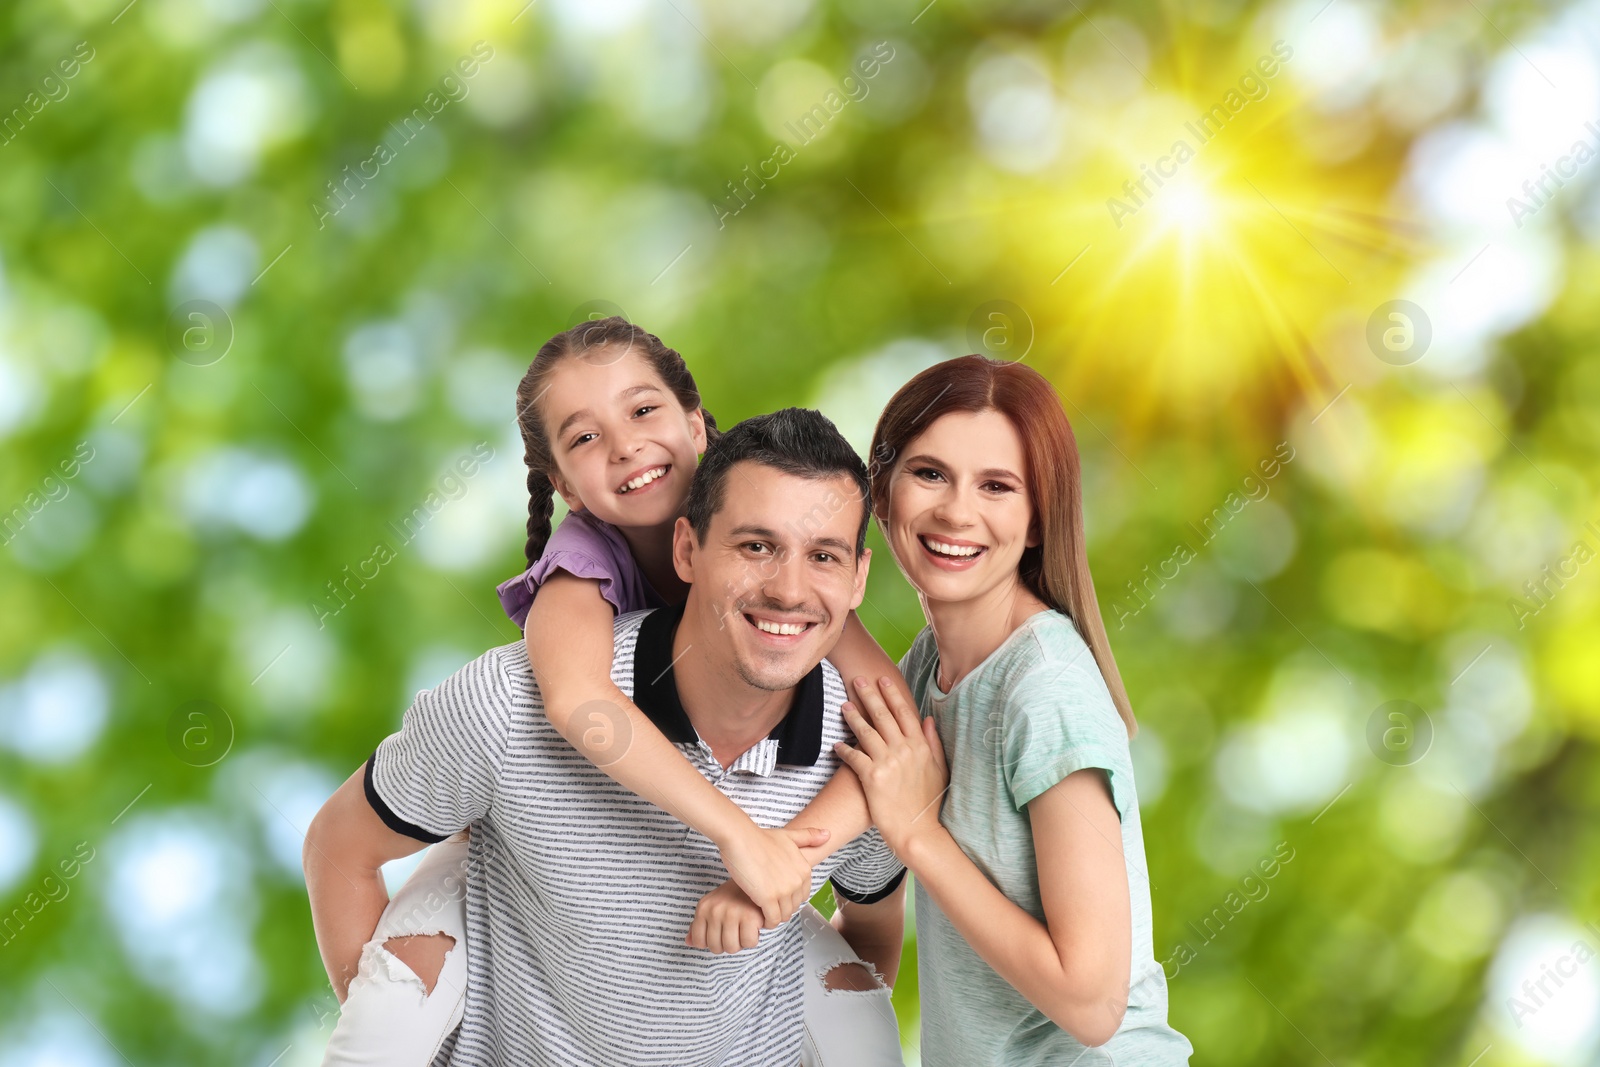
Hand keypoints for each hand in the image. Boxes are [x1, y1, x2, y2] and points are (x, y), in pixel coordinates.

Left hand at [685, 879, 767, 953]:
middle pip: (716, 948)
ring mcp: (731, 913)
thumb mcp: (712, 906)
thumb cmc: (734, 895)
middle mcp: (714, 911)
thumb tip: (688, 942)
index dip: (712, 942)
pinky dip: (753, 938)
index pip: (699, 942)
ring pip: (732, 948)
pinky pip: (749, 943)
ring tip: (744, 929)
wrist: (757, 877)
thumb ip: (699, 925)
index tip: (722, 933)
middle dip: (727, 943)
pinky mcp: (750, 917)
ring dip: (740, 943)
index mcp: (703, 908)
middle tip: (736, 930)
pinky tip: (754, 926)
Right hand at [715, 825, 827, 927]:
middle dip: (781, 908)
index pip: (802, 896)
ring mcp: (784, 890)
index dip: (789, 898)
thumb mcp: (788, 835)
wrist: (740, 838)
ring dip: (773, 917)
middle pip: (793, 907)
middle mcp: (798, 881)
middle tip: (767, 905)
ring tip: (761, 910)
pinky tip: (758, 914)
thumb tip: (828, 834)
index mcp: (804, 869)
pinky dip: (766, 921)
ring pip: (783, 915)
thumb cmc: (760, 837)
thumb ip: (808, 836)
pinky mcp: (768, 898)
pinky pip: (772, 919)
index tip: (776, 895)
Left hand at [834, 676, 948, 858]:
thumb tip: (927, 719)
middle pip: (883, 716)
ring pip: (866, 732)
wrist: (918, 831)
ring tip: (844, 705)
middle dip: (869, 695)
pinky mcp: (872, 777)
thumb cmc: (929, 803)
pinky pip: (854, 757)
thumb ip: (933, 743)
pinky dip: (845, 749)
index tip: (882, 679)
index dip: (892, 694)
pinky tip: (837, 744)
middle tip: (857, 680)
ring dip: (853, 717)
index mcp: (921, 746)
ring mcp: (888, 762)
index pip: (904, 713)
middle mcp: (904, 750)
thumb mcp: (939, 770)